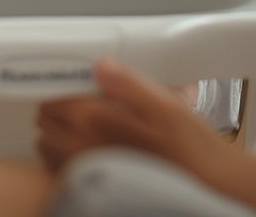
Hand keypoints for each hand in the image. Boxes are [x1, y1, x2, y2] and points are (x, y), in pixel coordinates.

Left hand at [37, 59, 230, 187]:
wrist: (210, 188)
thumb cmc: (190, 149)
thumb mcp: (164, 104)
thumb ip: (128, 83)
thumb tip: (101, 65)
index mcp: (93, 120)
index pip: (52, 99)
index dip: (60, 89)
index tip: (70, 85)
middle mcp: (81, 148)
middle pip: (46, 122)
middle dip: (57, 111)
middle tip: (79, 104)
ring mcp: (84, 172)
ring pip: (48, 149)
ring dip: (58, 136)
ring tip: (83, 128)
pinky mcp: (91, 190)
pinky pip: (60, 173)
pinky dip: (63, 161)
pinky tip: (89, 154)